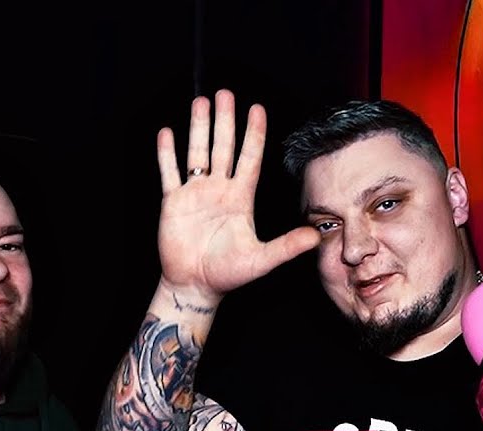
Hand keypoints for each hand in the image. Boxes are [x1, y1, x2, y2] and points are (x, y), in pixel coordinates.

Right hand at [155, 90, 319, 303]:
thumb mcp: (261, 259)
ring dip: (198, 128)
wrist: (196, 285)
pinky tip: (167, 133)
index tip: (257, 109)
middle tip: (226, 93)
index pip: (249, 158)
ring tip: (200, 102)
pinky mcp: (173, 202)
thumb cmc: (229, 273)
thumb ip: (286, 246)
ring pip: (197, 153)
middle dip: (225, 121)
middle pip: (223, 147)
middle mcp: (219, 190)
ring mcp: (195, 193)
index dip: (253, 134)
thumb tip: (315, 238)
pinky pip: (169, 173)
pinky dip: (167, 154)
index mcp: (241, 198)